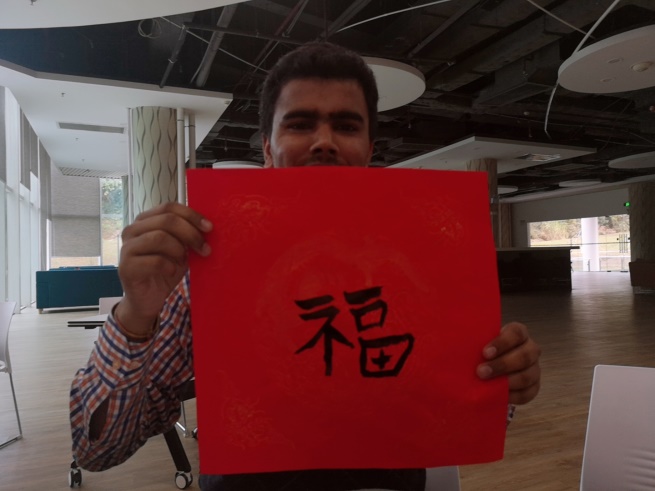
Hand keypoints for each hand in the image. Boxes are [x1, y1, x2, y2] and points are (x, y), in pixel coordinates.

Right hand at [115, 202, 211, 334]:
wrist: (149, 300)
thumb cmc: (165, 271)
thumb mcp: (181, 250)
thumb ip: (188, 236)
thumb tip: (207, 227)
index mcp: (146, 221)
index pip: (169, 207)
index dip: (191, 215)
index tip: (209, 228)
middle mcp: (133, 230)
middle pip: (167, 220)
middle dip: (191, 234)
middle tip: (205, 249)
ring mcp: (127, 248)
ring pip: (159, 238)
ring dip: (179, 250)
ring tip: (183, 262)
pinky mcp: (126, 267)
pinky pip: (155, 261)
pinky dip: (170, 266)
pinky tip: (172, 272)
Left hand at [477, 322, 540, 404]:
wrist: (487, 368)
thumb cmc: (481, 351)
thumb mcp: (477, 341)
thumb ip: (472, 341)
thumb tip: (451, 344)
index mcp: (518, 333)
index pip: (517, 333)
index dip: (503, 343)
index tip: (485, 352)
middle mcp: (530, 349)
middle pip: (524, 356)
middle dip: (502, 365)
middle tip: (481, 372)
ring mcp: (534, 368)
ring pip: (528, 375)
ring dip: (507, 382)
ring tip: (488, 386)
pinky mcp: (533, 386)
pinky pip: (528, 393)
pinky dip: (513, 396)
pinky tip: (499, 396)